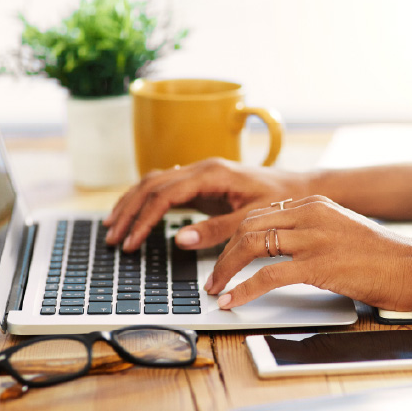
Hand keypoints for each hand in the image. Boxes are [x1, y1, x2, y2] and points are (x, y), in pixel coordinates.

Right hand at [104, 158, 309, 250]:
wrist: (298, 188)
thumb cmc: (280, 200)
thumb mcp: (252, 219)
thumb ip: (217, 229)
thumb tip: (181, 240)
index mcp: (211, 174)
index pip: (164, 195)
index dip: (143, 219)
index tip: (131, 242)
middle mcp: (200, 168)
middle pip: (151, 185)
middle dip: (128, 211)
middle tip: (113, 237)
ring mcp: (199, 174)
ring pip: (153, 182)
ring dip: (131, 203)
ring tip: (113, 225)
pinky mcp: (201, 184)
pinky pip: (164, 188)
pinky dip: (145, 200)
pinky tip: (135, 211)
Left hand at [205, 196, 411, 311]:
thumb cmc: (378, 254)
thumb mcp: (336, 230)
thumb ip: (306, 232)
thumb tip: (275, 248)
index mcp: (311, 204)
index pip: (258, 215)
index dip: (233, 237)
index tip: (222, 255)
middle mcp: (309, 214)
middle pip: (248, 227)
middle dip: (223, 253)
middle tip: (213, 275)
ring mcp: (313, 237)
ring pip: (251, 245)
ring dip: (226, 269)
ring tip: (215, 288)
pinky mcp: (319, 264)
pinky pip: (268, 275)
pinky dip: (244, 289)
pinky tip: (231, 300)